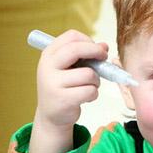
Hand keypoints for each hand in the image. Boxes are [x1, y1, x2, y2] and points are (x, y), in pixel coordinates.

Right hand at [31, 30, 107, 152]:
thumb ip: (84, 54)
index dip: (89, 40)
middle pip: (76, 49)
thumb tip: (104, 46)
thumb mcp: (69, 67)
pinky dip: (94, 94)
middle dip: (96, 52)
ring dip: (96, 80)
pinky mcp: (63, 99)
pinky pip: (90, 91)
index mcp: (48, 54)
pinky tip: (85, 98)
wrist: (52, 115)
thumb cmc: (64, 87)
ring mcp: (53, 83)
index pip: (71, 37)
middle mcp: (47, 67)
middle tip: (104, 58)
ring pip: (88, 74)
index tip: (98, 49)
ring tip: (89, 86)